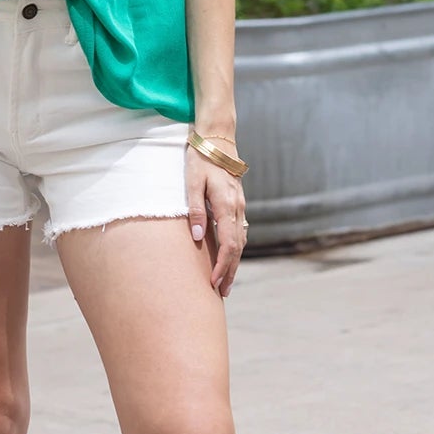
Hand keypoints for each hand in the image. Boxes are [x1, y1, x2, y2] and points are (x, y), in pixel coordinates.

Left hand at [186, 146, 245, 297]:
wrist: (217, 139)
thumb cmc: (201, 160)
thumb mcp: (192, 182)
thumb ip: (195, 210)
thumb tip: (198, 238)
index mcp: (226, 205)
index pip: (228, 244)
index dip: (222, 267)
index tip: (214, 283)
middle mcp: (237, 208)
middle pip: (237, 247)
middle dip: (230, 271)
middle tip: (222, 293)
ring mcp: (240, 206)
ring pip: (241, 241)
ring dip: (234, 262)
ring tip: (226, 281)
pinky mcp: (237, 203)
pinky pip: (240, 231)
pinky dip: (236, 249)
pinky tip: (230, 257)